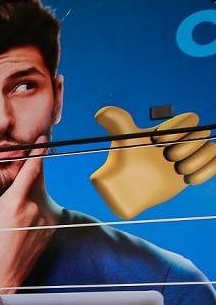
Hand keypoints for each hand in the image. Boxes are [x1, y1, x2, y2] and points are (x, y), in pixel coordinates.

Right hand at [0, 139, 49, 289]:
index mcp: (14, 204)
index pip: (31, 170)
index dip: (37, 151)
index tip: (42, 139)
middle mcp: (33, 211)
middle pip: (34, 184)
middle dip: (26, 178)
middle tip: (14, 180)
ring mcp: (43, 223)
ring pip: (37, 200)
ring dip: (26, 200)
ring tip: (8, 217)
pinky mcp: (47, 234)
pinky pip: (41, 215)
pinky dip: (31, 214)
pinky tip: (15, 227)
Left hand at [92, 106, 214, 218]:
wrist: (131, 191)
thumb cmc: (124, 164)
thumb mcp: (123, 141)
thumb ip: (116, 123)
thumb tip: (100, 113)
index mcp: (169, 130)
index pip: (190, 119)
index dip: (179, 128)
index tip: (157, 141)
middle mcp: (182, 140)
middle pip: (202, 133)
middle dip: (188, 146)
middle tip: (168, 159)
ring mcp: (191, 156)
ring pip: (211, 148)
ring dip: (198, 160)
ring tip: (178, 171)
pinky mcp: (196, 170)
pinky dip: (207, 170)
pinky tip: (188, 180)